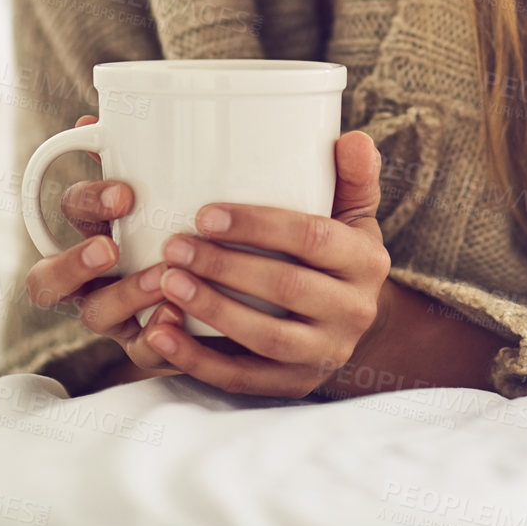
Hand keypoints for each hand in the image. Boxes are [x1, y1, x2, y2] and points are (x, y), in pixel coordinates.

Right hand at [23, 115, 186, 380]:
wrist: (246, 286)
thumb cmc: (195, 222)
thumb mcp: (174, 186)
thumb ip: (141, 156)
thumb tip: (97, 116)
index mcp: (97, 228)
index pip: (68, 213)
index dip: (87, 204)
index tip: (124, 193)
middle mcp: (94, 276)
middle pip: (51, 277)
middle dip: (75, 262)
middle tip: (110, 247)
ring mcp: (117, 317)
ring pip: (94, 315)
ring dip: (122, 296)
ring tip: (159, 280)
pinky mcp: (149, 349)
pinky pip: (142, 353)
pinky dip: (156, 341)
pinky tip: (176, 322)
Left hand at [143, 128, 391, 397]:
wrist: (349, 320)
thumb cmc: (336, 250)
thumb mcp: (353, 213)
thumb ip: (353, 175)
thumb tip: (352, 139)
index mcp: (366, 261)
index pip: (314, 238)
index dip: (260, 226)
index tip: (206, 214)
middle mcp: (354, 311)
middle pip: (287, 289)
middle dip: (225, 267)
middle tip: (175, 246)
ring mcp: (325, 354)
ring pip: (265, 337)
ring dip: (211, 310)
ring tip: (166, 283)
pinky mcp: (294, 386)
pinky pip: (243, 378)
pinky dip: (197, 360)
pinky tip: (160, 335)